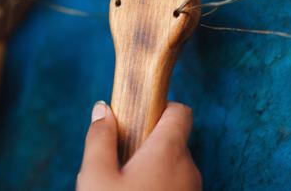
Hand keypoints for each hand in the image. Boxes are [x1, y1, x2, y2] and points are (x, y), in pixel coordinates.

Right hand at [77, 101, 201, 190]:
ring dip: (152, 168)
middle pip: (172, 140)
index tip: (136, 117)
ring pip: (173, 166)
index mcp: (169, 152)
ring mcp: (193, 190)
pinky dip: (158, 185)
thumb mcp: (97, 177)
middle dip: (147, 143)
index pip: (180, 112)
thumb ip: (100, 139)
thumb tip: (102, 109)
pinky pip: (176, 186)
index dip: (159, 107)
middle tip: (119, 160)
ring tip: (123, 184)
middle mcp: (189, 169)